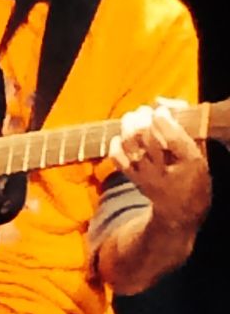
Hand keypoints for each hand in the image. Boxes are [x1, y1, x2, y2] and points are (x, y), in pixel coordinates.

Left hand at [109, 100, 210, 231]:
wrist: (180, 209)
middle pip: (147, 139)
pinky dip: (115, 146)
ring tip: (131, 117)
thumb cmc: (192, 176)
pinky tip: (119, 137)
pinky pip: (118, 161)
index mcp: (189, 162)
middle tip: (144, 110)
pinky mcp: (133, 179)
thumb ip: (185, 129)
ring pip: (131, 147)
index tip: (160, 110)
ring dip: (128, 128)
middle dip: (142, 120)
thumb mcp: (198, 154)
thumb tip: (165, 103)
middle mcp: (165, 170)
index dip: (163, 121)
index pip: (172, 139)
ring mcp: (146, 175)